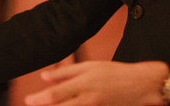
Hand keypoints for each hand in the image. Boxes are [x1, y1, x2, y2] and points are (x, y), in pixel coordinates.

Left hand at [24, 61, 168, 105]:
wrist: (140, 84)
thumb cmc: (115, 72)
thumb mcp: (91, 66)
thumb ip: (66, 72)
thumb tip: (44, 76)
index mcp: (83, 81)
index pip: (55, 93)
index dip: (38, 99)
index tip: (28, 100)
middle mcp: (87, 96)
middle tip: (31, 104)